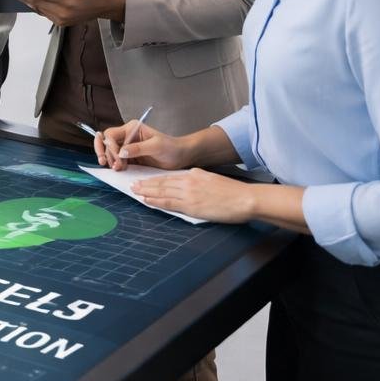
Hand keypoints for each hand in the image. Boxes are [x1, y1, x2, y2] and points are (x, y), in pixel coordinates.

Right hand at [93, 119, 190, 171]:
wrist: (180, 157)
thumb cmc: (171, 148)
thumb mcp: (156, 146)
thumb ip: (138, 148)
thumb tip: (121, 152)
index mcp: (132, 128)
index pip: (112, 135)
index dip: (111, 146)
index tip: (118, 158)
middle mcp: (127, 136)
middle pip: (107, 142)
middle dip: (106, 152)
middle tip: (105, 163)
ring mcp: (127, 147)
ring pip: (109, 151)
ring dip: (109, 160)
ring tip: (117, 168)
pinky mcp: (130, 157)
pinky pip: (116, 160)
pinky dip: (114, 165)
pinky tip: (118, 169)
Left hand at [132, 169, 257, 223]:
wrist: (245, 198)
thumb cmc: (234, 192)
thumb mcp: (212, 179)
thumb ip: (199, 180)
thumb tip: (189, 183)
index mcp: (194, 174)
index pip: (170, 176)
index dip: (156, 178)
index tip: (146, 179)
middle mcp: (189, 181)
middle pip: (162, 182)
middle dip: (146, 183)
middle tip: (134, 183)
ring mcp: (188, 193)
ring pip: (161, 191)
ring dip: (146, 191)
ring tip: (135, 190)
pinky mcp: (191, 206)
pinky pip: (168, 202)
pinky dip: (155, 201)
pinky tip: (146, 200)